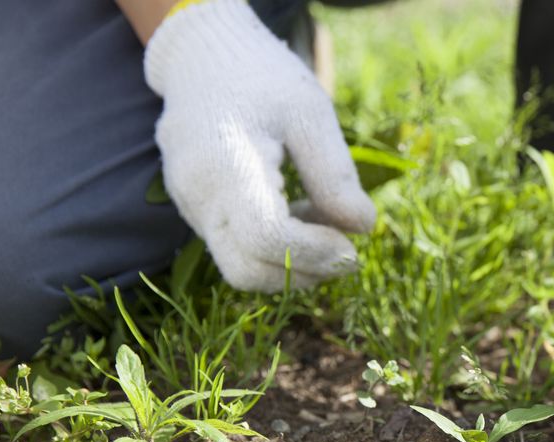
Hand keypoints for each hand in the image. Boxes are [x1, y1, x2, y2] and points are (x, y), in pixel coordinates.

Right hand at [144, 0, 373, 290]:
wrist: (202, 59)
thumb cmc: (262, 78)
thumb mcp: (310, 113)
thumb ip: (335, 174)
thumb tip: (363, 228)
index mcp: (227, 164)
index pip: (268, 238)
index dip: (316, 253)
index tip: (352, 246)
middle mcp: (199, 195)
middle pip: (248, 271)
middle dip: (304, 271)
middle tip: (346, 250)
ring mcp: (190, 207)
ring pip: (241, 267)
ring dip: (291, 262)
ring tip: (322, 219)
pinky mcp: (194, 211)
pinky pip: (234, 249)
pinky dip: (273, 249)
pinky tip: (297, 211)